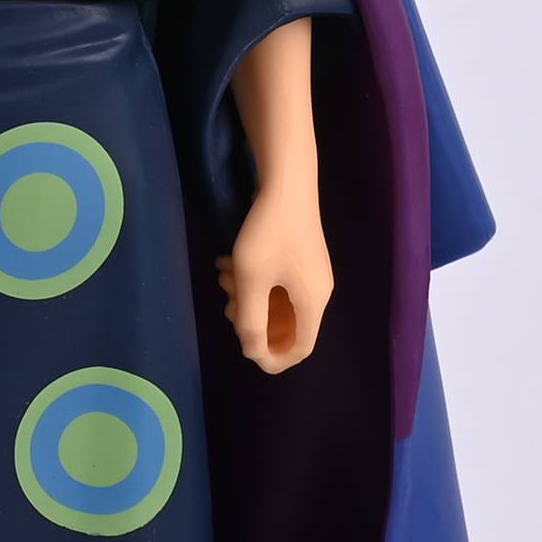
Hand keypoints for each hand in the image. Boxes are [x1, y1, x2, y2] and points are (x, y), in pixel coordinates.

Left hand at [221, 183, 333, 373]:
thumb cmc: (268, 235)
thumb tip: (254, 352)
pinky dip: (253, 278)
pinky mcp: (299, 257)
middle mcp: (317, 291)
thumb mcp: (251, 282)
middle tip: (228, 301)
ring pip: (275, 301)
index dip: (275, 358)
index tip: (248, 352)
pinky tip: (228, 262)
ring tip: (224, 273)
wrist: (286, 183)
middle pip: (285, 325)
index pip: (301, 348)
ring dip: (246, 294)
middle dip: (251, 318)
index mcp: (313, 303)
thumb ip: (251, 321)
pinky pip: (275, 281)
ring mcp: (309, 273)